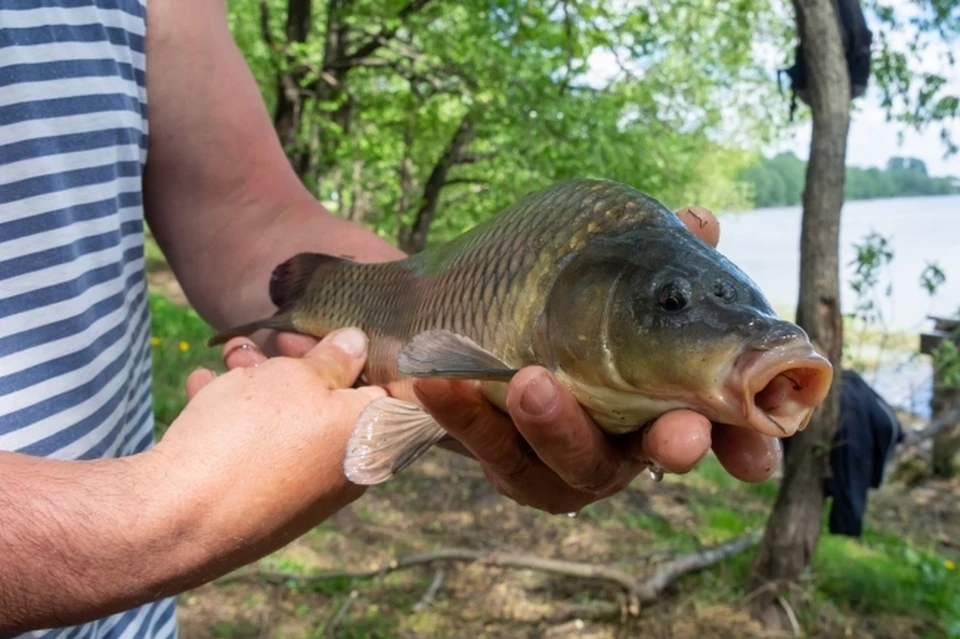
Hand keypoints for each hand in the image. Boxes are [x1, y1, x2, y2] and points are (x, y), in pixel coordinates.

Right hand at [153, 329, 382, 564]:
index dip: (353, 353)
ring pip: (289, 424)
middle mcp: (348, 471)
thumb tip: (356, 346)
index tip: (319, 335)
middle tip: (269, 341)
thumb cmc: (251, 435)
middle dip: (296, 365)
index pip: (383, 387)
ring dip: (260, 383)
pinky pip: (259, 453)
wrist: (180, 517)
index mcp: (372, 439)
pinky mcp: (264, 508)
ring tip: (230, 357)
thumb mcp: (296, 376)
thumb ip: (332, 359)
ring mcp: (306, 494)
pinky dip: (235, 419)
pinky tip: (203, 386)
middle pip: (330, 403)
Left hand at [411, 205, 779, 513]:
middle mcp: (621, 437)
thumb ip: (659, 255)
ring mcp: (562, 458)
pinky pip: (487, 449)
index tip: (757, 458)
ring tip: (530, 380)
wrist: (470, 318)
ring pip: (569, 464)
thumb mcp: (612, 268)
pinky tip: (438, 377)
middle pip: (650, 454)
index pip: (718, 428)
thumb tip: (700, 223)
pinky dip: (464, 416)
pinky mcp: (506, 463)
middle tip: (679, 435)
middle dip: (668, 445)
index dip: (742, 444)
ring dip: (555, 425)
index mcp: (662, 395)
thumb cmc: (560, 297)